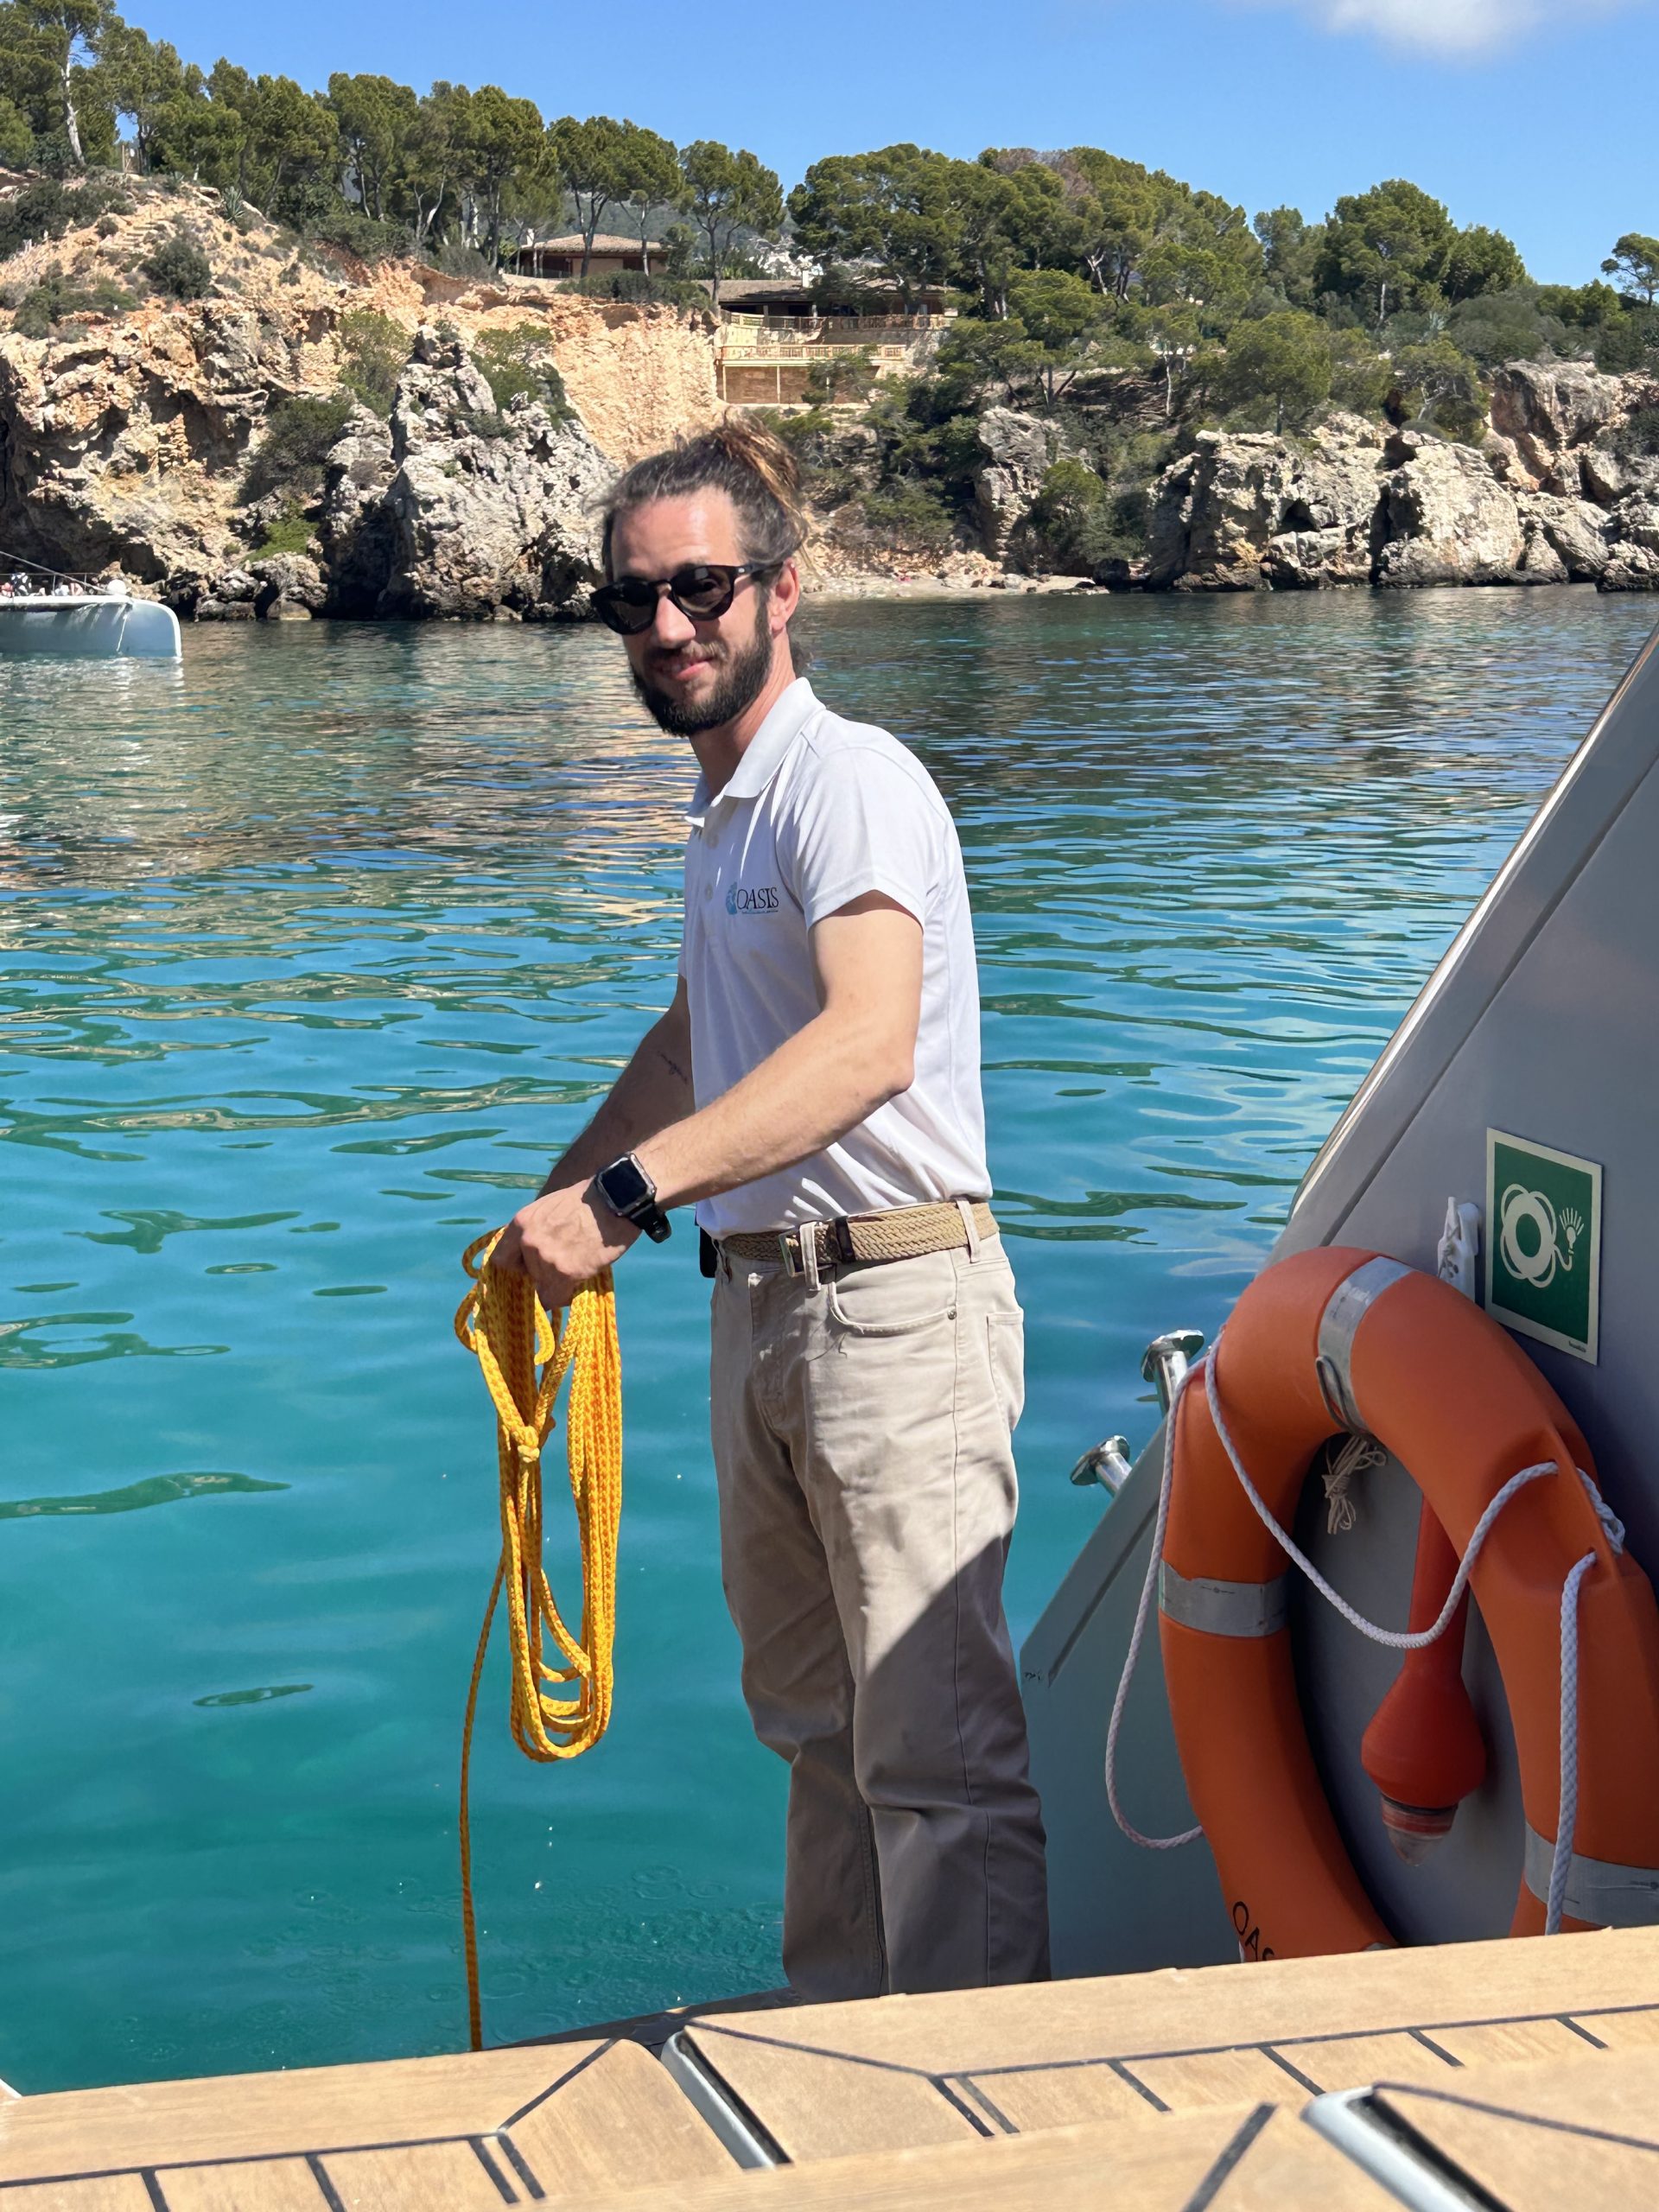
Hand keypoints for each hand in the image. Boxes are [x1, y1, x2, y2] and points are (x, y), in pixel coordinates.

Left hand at [492, 1183, 638, 1311]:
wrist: (615, 1198)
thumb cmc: (589, 1199)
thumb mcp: (551, 1207)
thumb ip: (536, 1229)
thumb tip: (531, 1252)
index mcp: (522, 1223)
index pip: (501, 1259)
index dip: (518, 1265)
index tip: (531, 1266)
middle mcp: (528, 1242)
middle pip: (526, 1275)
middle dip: (543, 1273)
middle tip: (564, 1263)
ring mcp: (545, 1258)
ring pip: (542, 1289)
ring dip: (558, 1283)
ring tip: (578, 1268)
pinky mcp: (564, 1273)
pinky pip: (555, 1298)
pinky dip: (565, 1295)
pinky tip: (577, 1282)